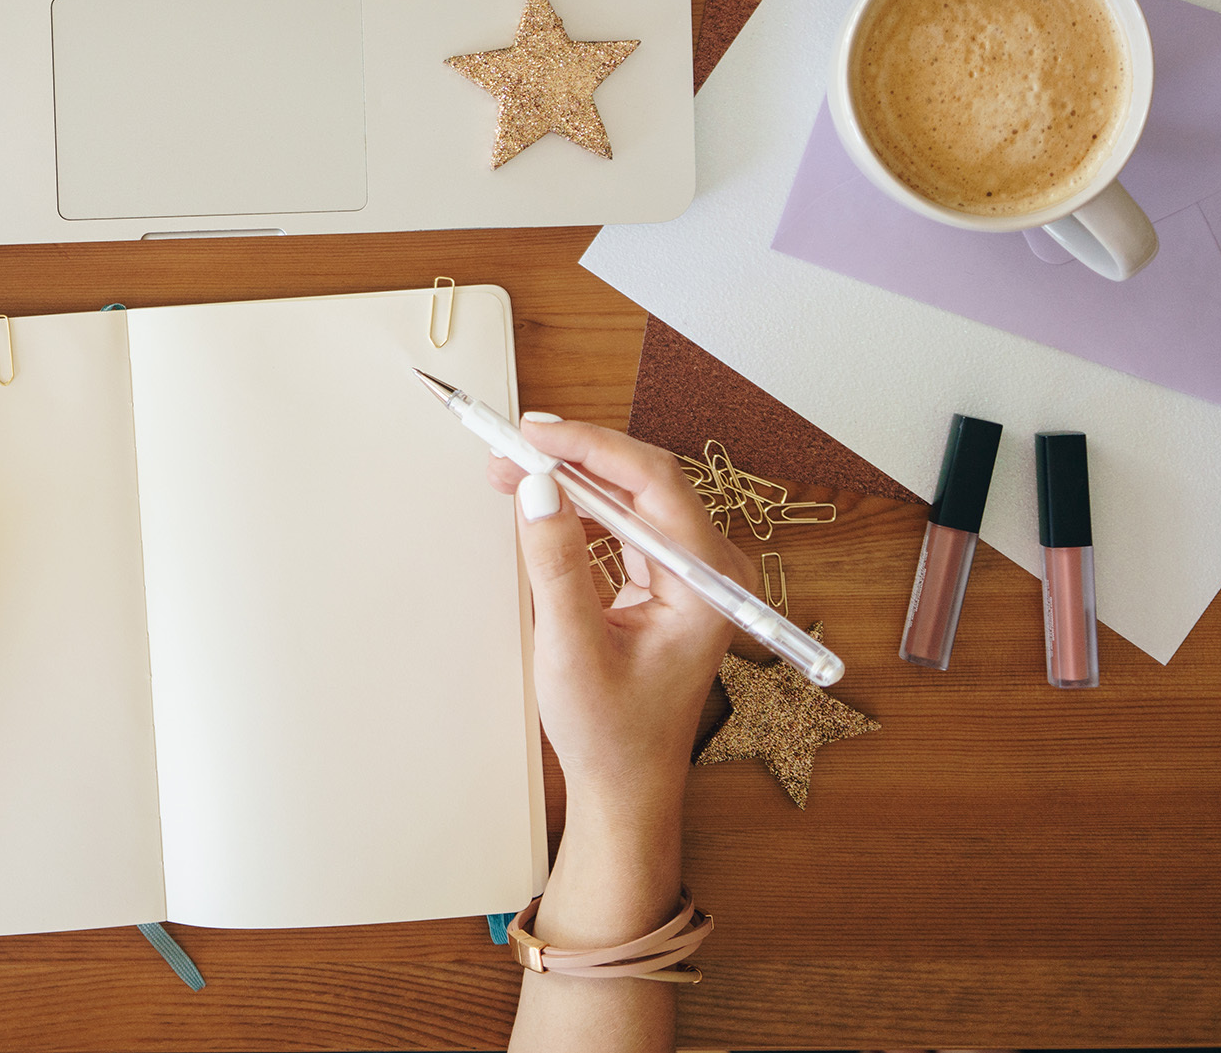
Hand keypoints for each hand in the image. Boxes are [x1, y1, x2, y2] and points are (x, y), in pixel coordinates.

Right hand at [490, 415, 744, 818]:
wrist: (627, 787)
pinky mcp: (668, 580)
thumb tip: (535, 488)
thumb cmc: (611, 734)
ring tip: (510, 469)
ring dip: (573, 477)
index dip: (590, 447)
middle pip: (645, 479)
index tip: (533, 435)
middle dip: (574, 456)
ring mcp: (692, 574)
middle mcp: (711, 570)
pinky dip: (581, 505)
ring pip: (632, 495)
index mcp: (707, 584)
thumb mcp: (572, 648)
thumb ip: (555, 563)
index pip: (655, 483)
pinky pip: (626, 521)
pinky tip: (542, 500)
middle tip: (509, 446)